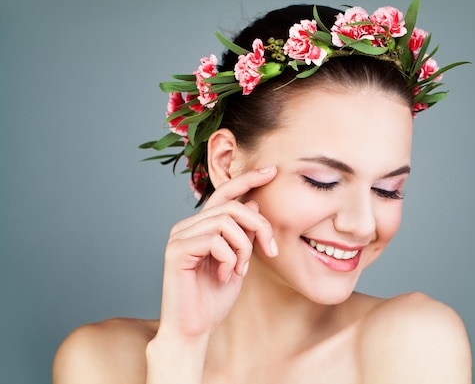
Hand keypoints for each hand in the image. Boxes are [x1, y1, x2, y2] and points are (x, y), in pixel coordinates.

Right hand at [155, 166, 277, 342]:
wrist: (194, 329)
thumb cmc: (213, 298)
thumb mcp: (238, 261)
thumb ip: (244, 234)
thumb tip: (253, 203)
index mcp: (201, 226)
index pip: (225, 194)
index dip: (248, 179)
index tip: (272, 171)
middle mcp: (187, 226)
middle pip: (233, 207)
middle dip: (260, 227)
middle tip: (271, 251)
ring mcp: (179, 236)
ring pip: (226, 222)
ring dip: (244, 249)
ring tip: (238, 270)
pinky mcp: (176, 250)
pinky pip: (215, 240)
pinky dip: (229, 259)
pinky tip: (224, 276)